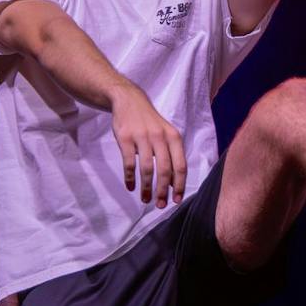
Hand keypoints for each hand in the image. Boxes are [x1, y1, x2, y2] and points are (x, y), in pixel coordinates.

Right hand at [109, 83, 186, 207]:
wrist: (128, 100)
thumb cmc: (150, 122)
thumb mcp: (165, 134)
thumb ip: (171, 156)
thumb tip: (173, 184)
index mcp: (174, 137)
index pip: (180, 165)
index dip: (179, 185)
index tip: (176, 200)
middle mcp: (160, 137)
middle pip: (165, 170)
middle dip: (163, 191)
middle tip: (160, 205)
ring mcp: (142, 137)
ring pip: (147, 168)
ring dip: (147, 187)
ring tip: (145, 199)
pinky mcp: (125, 138)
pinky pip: (129, 163)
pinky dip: (130, 178)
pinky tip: (130, 186)